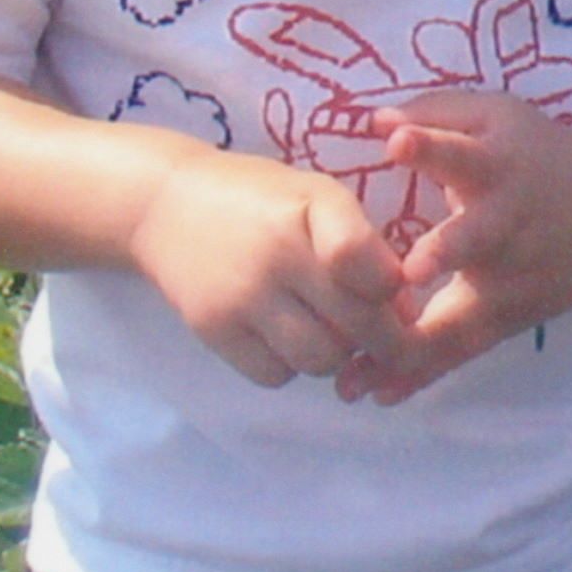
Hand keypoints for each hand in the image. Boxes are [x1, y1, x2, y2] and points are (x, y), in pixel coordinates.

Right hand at [124, 152, 413, 388]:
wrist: (165, 204)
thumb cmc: (259, 198)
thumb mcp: (316, 196)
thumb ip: (363, 245)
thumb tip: (406, 312)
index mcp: (311, 210)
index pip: (371, 271)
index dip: (395, 293)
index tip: (396, 297)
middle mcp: (276, 255)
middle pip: (356, 326)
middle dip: (385, 341)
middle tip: (386, 340)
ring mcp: (242, 297)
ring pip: (320, 360)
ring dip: (337, 356)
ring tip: (330, 332)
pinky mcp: (214, 330)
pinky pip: (275, 375)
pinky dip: (291, 367)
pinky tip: (287, 338)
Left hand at [336, 90, 571, 401]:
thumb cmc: (538, 153)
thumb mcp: (498, 115)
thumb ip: (436, 113)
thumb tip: (371, 120)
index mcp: (499, 168)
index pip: (464, 154)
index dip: (432, 148)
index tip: (395, 144)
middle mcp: (507, 225)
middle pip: (476, 241)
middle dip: (445, 253)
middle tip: (407, 275)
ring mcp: (513, 280)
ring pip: (460, 317)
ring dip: (408, 348)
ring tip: (352, 377)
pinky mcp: (514, 317)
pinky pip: (464, 350)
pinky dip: (423, 374)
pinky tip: (380, 395)